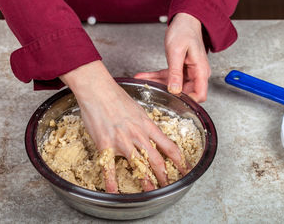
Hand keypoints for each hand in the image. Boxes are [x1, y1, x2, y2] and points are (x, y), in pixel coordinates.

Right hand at [60, 61, 189, 192]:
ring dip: (146, 182)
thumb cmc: (116, 97)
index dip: (180, 161)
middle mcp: (138, 135)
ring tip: (151, 193)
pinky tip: (113, 192)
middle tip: (169, 186)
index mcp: (147, 126)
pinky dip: (111, 182)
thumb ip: (144, 124)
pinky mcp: (105, 144)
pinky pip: (109, 168)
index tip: (185, 169)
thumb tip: (149, 132)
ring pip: (139, 166)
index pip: (170, 147)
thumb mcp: (138, 110)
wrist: (98, 90)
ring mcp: (122, 141)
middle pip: (157, 161)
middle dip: (165, 176)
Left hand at [135, 13, 210, 101]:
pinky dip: (156, 77)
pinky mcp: (180, 69)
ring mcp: (188, 72)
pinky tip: (144, 76)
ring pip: (173, 86)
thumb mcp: (176, 52)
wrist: (185, 19)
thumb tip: (175, 90)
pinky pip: (168, 77)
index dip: (188, 101)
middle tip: (153, 92)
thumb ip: (175, 72)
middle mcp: (196, 73)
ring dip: (158, 84)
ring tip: (143, 82)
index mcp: (200, 70)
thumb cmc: (184, 30)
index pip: (200, 94)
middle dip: (168, 94)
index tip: (173, 102)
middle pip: (185, 92)